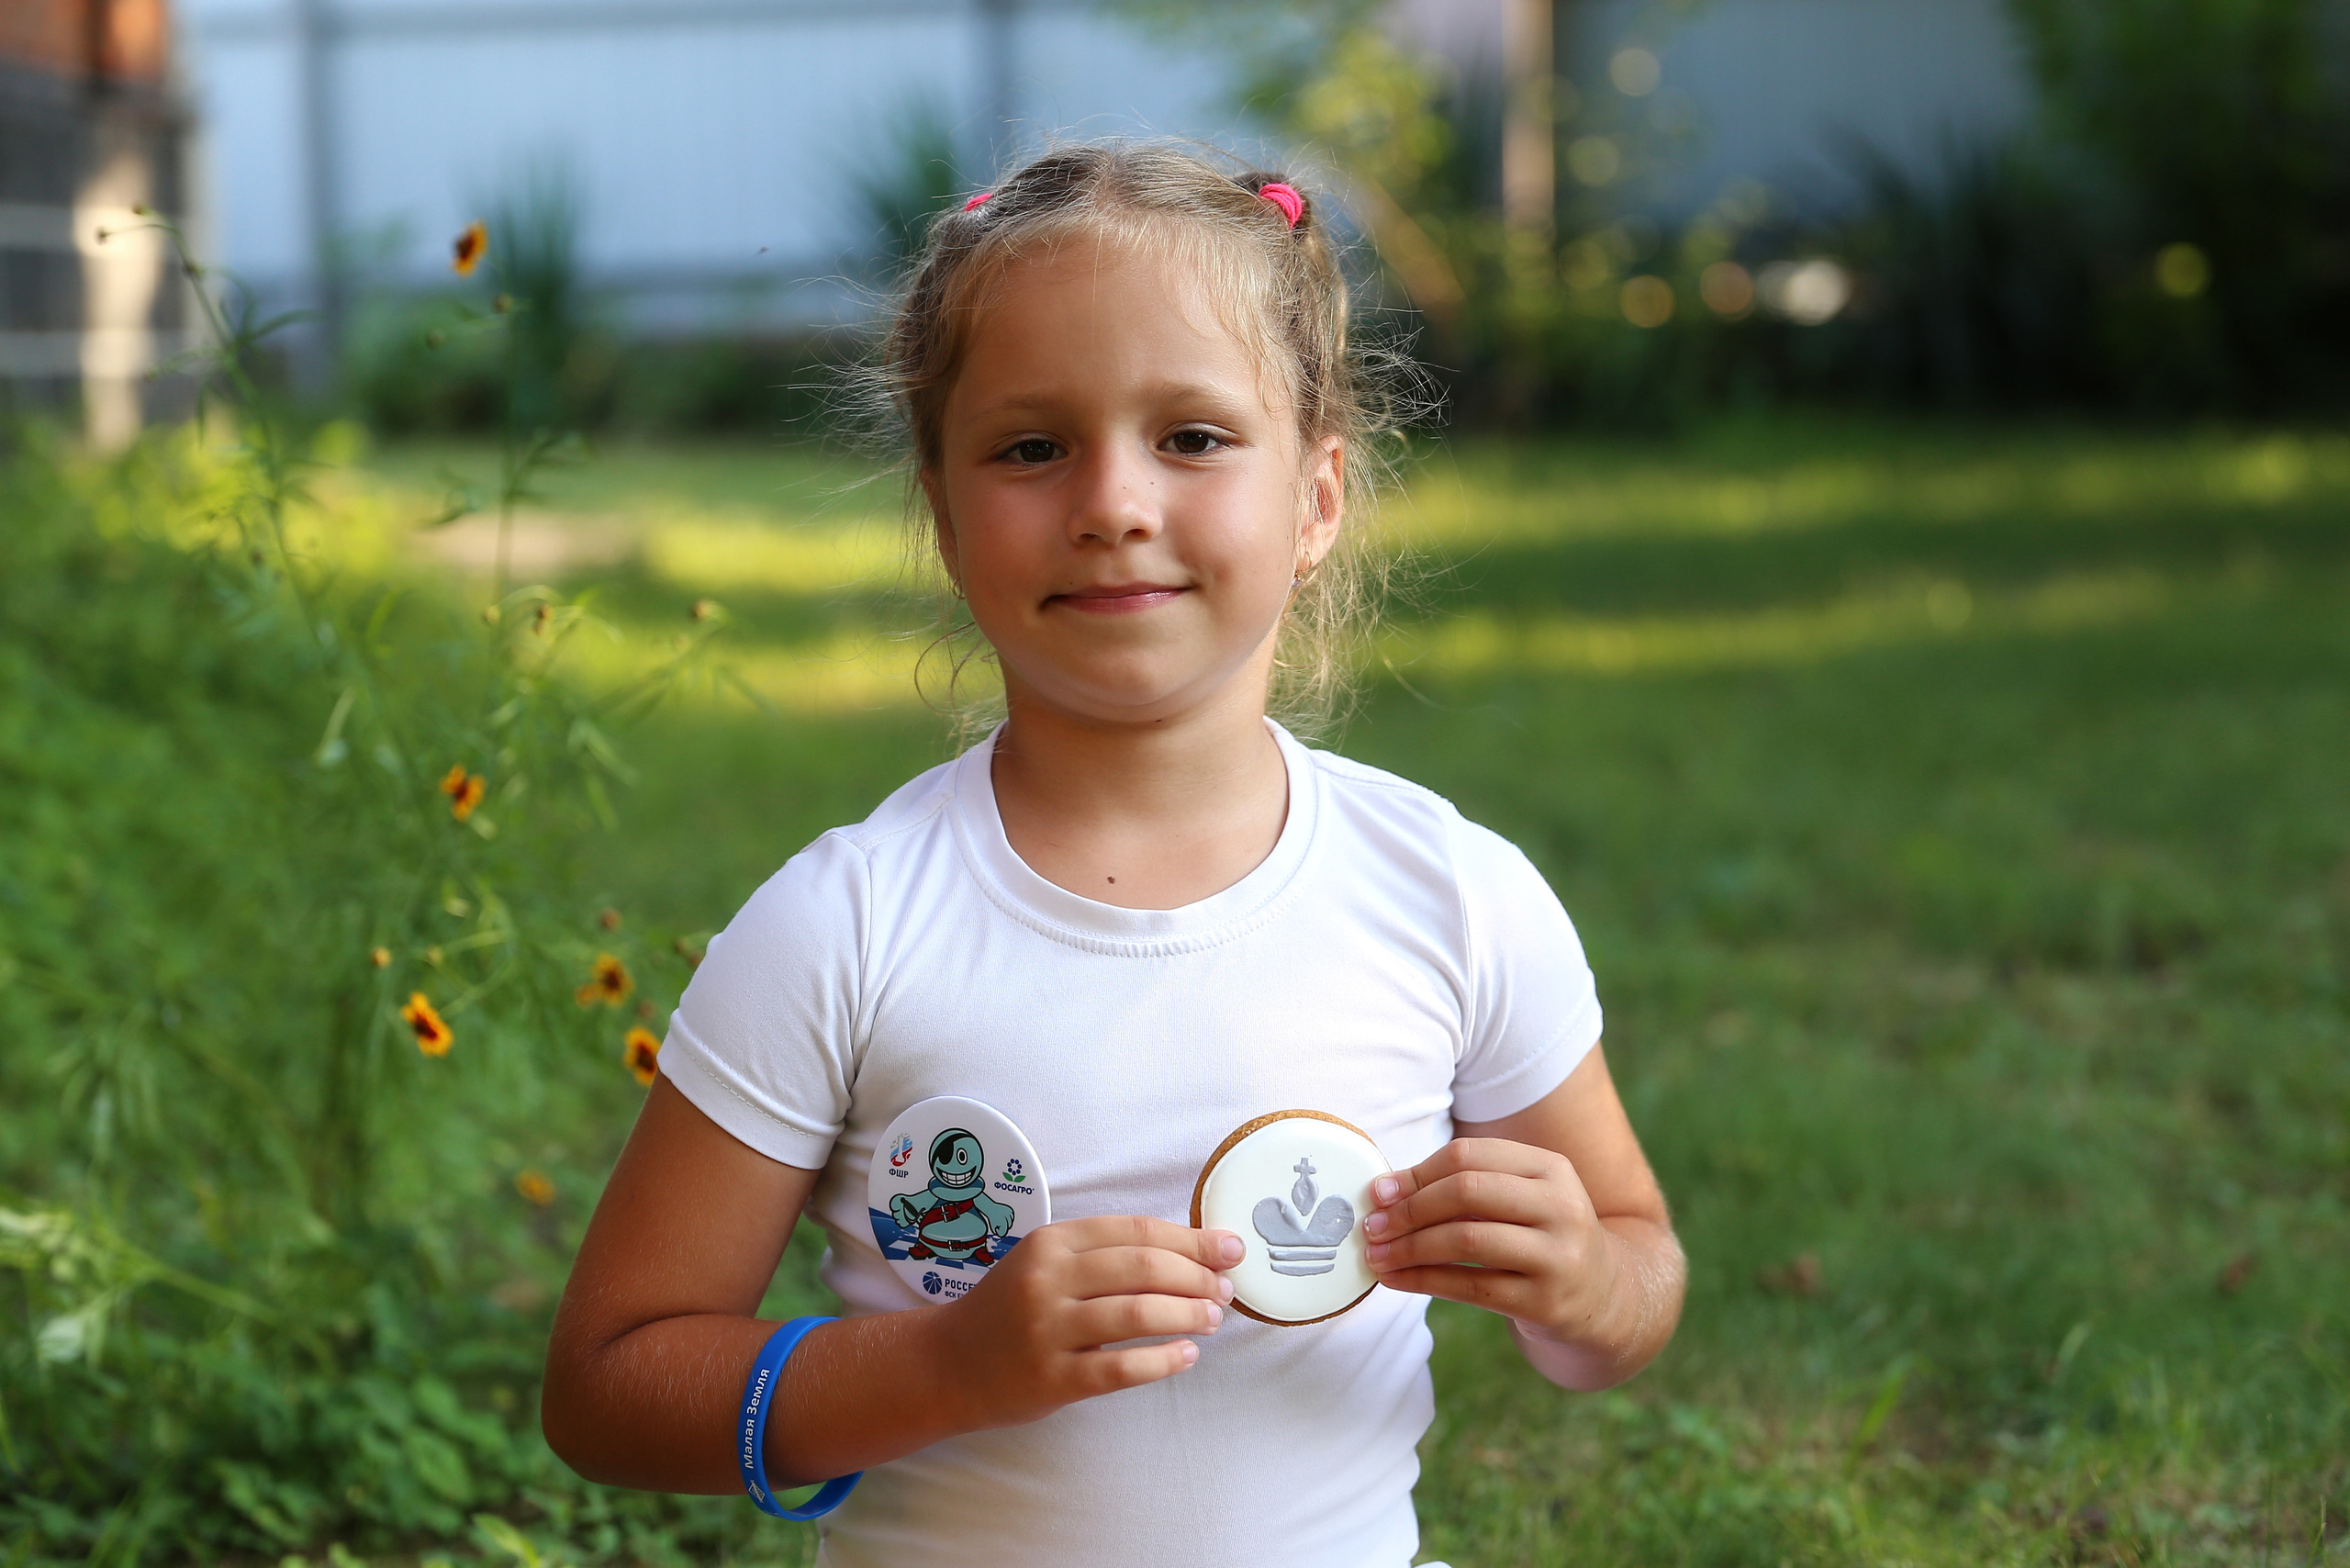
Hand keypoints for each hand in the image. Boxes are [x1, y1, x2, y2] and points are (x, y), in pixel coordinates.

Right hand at [930, 1216, 1241, 1431]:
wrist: (947, 1364)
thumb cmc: (1010, 1309)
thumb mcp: (1045, 1264)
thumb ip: (1103, 1255)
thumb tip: (1191, 1253)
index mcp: (1052, 1242)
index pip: (1136, 1231)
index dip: (1192, 1238)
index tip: (1229, 1248)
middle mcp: (1048, 1279)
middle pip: (1144, 1267)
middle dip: (1198, 1277)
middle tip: (1224, 1290)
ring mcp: (1047, 1330)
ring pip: (1137, 1314)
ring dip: (1188, 1315)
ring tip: (1210, 1320)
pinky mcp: (1051, 1379)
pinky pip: (1120, 1369)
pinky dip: (1162, 1361)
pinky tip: (1186, 1356)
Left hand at [1362, 1137, 1617, 1345]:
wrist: (1605, 1297)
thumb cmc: (1541, 1237)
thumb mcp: (1522, 1198)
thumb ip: (1465, 1185)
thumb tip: (1384, 1190)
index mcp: (1551, 1168)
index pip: (1469, 1155)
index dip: (1416, 1173)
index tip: (1378, 1192)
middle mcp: (1561, 1206)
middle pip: (1467, 1191)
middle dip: (1410, 1209)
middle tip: (1372, 1226)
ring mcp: (1557, 1255)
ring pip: (1466, 1240)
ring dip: (1410, 1247)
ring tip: (1377, 1256)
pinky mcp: (1546, 1301)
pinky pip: (1470, 1287)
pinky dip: (1423, 1281)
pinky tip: (1395, 1280)